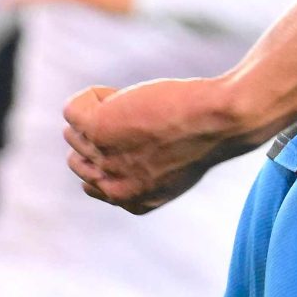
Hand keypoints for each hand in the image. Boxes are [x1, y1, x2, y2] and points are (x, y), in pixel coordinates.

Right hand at [64, 77, 261, 212]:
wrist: (224, 120)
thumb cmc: (211, 133)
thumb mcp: (177, 164)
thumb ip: (145, 168)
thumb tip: (119, 148)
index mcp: (132, 201)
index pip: (92, 183)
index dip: (112, 151)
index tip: (140, 135)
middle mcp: (113, 188)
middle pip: (78, 156)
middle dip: (100, 133)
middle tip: (138, 117)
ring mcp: (103, 158)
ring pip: (74, 131)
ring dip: (100, 112)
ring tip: (136, 105)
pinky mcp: (98, 128)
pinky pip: (73, 109)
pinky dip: (93, 96)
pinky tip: (120, 94)